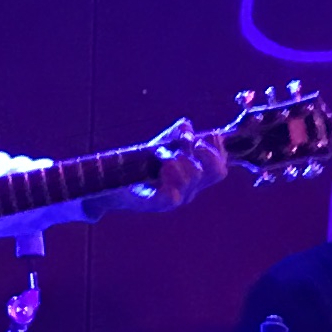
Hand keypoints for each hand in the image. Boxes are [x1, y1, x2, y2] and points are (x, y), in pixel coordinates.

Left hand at [95, 125, 229, 217]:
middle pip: (213, 173)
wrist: (112, 184)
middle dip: (204, 153)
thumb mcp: (161, 145)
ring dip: (177, 159)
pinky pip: (172, 198)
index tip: (209, 135)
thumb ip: (175, 135)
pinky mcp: (155, 204)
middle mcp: (189, 190)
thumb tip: (187, 126)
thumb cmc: (140, 165)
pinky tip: (163, 169)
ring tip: (161, 154)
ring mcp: (175, 198)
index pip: (219, 169)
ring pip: (191, 179)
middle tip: (189, 143)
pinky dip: (171, 182)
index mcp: (194, 177)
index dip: (220, 151)